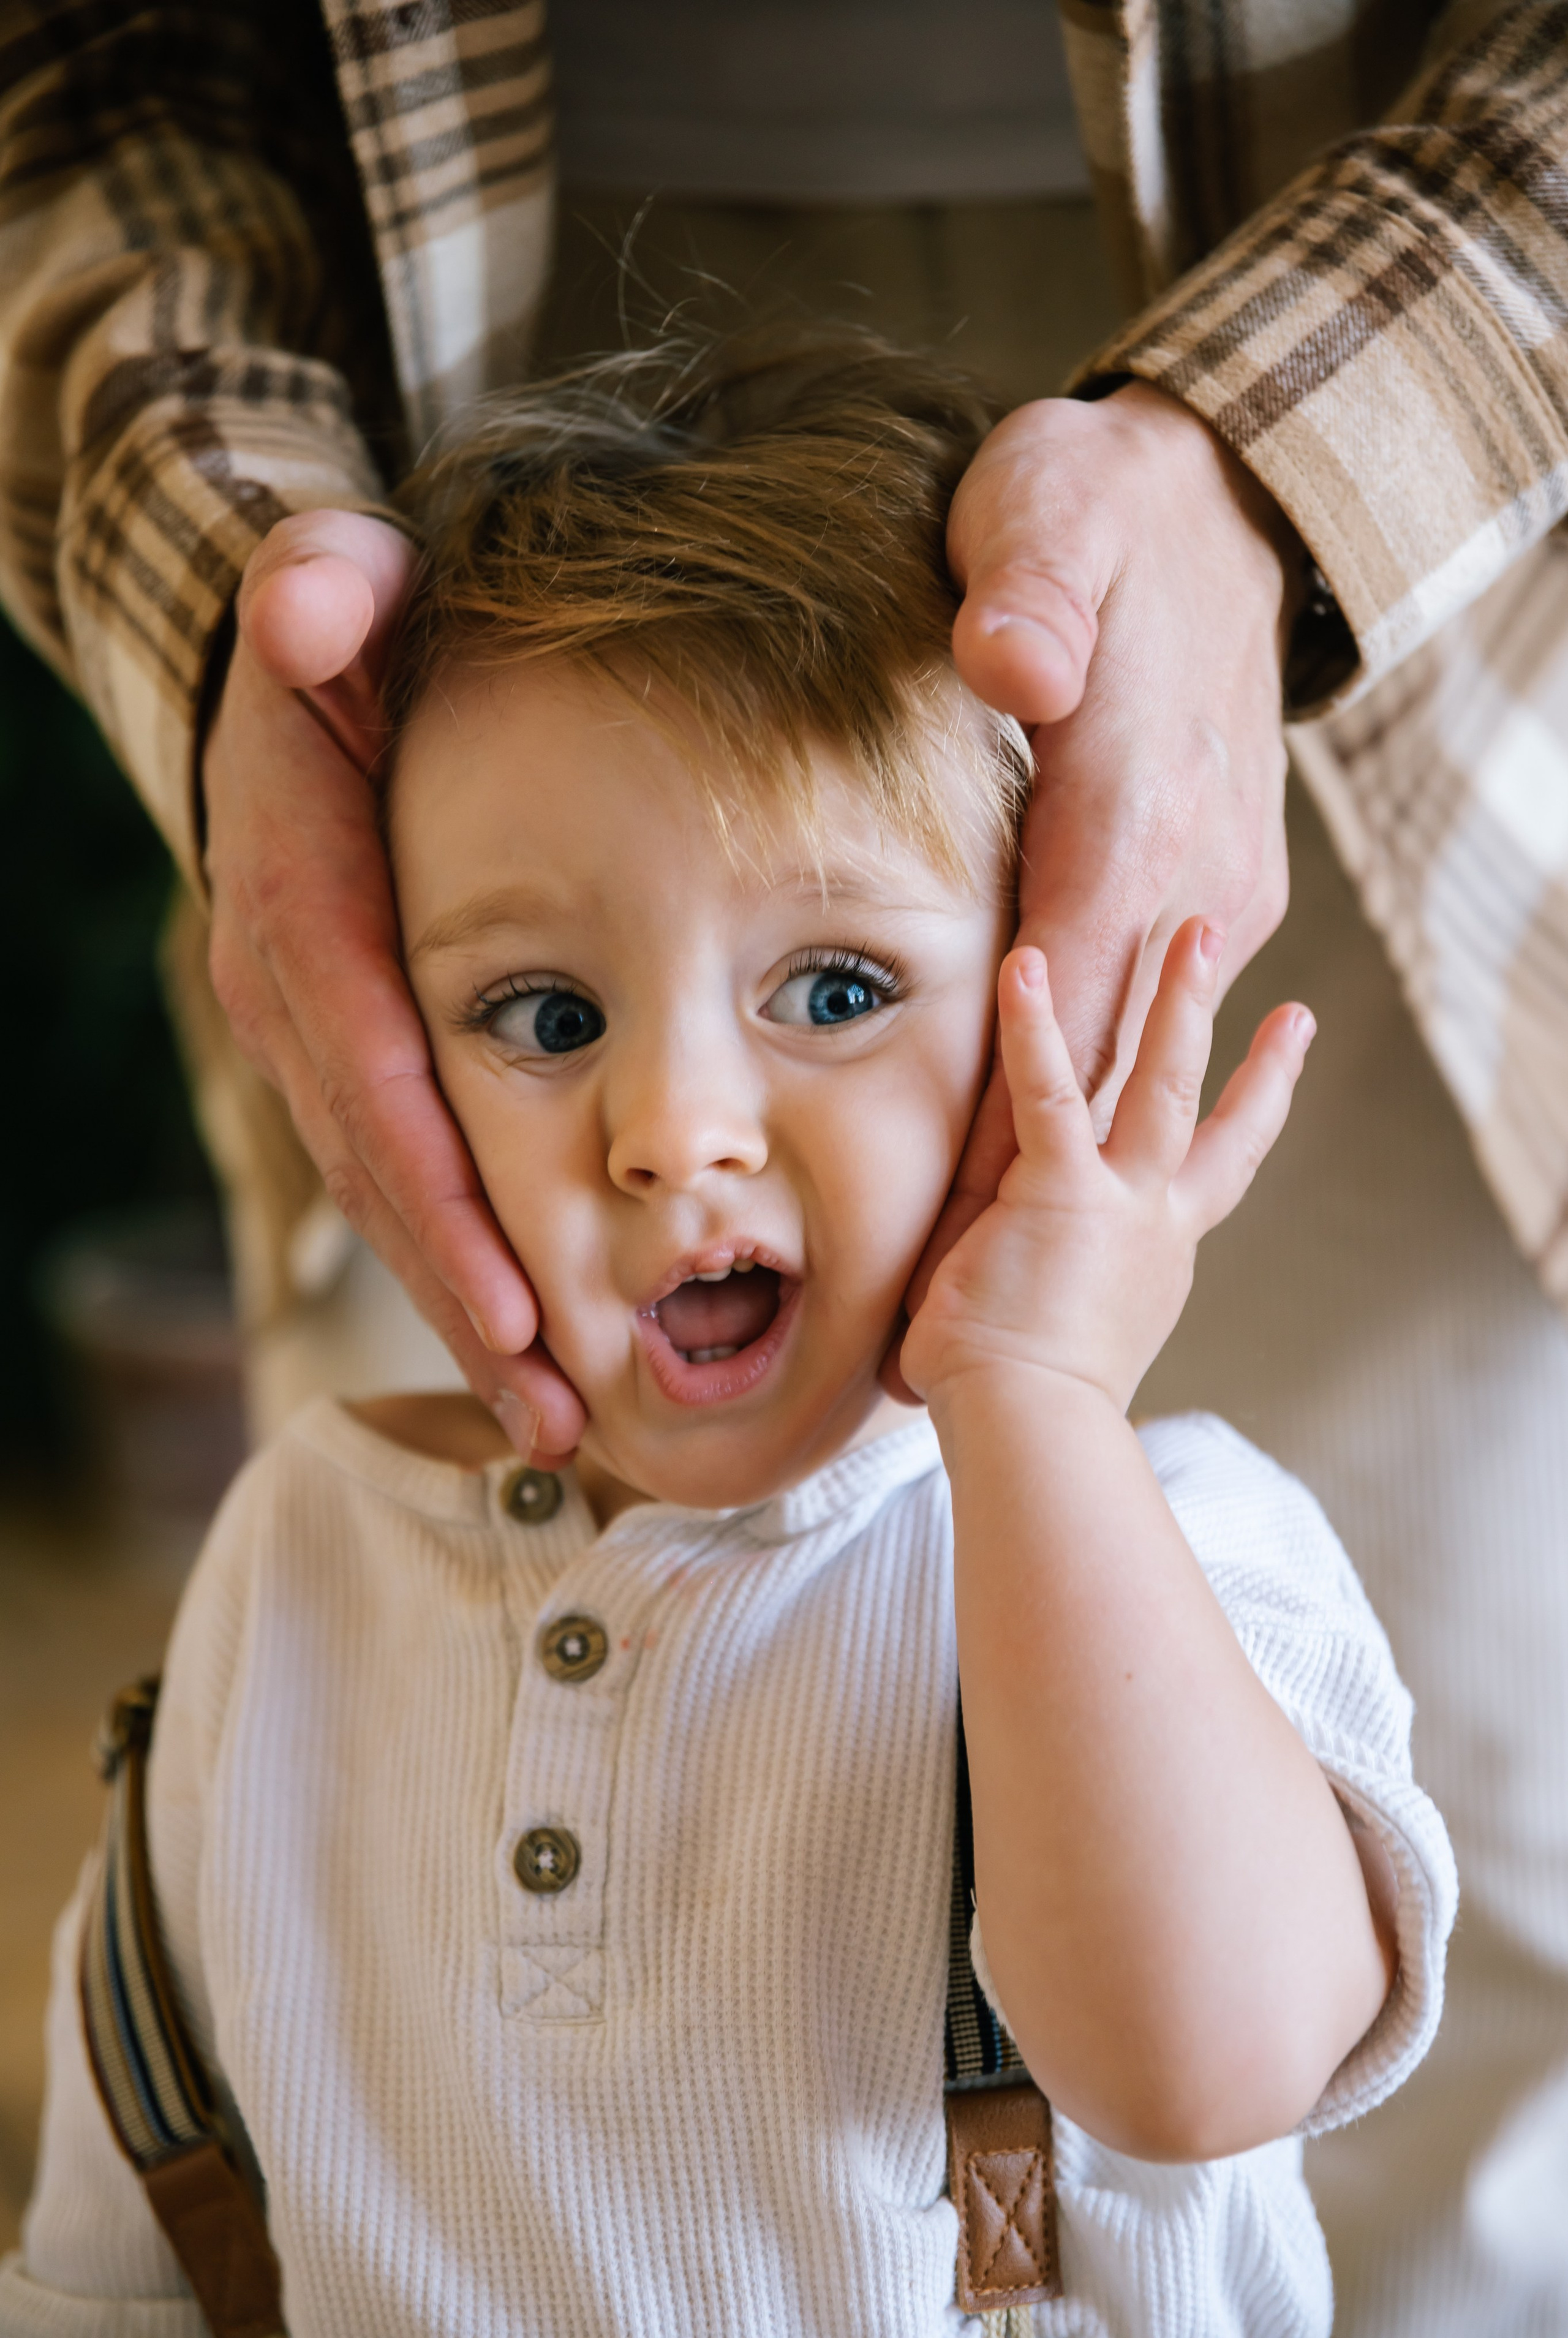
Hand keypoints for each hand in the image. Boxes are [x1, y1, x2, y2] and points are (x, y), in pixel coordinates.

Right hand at [203, 509, 585, 1460]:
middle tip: (556, 1416)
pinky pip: (400, 1178)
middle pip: (377, 1172)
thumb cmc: (359, 631)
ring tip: (555, 1420)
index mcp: (303, 899)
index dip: (434, 1192)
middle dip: (460, 1298)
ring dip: (462, 1311)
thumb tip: (312, 603)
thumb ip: (328, 579)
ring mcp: (314, 1035)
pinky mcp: (347, 1057)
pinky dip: (455, 1262)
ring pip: (385, 1200)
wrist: (301, 664)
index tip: (510, 1302)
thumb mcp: (344, 578)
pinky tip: (522, 1342)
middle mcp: (292, 990)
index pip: (368, 1069)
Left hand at [883, 382, 1300, 1398]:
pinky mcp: (1210, 885)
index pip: (1062, 995)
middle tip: (935, 1321)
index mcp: (1132, 810)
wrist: (1221, 506)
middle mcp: (1187, 873)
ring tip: (969, 1288)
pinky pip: (1142, 1012)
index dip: (1005, 1122)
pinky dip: (1084, 1095)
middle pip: (1095, 1063)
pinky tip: (1030, 1170)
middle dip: (1017, 1196)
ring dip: (1052, 1168)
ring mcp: (1210, 889)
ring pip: (1125, 1057)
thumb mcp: (1052, 513)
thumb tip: (1007, 661)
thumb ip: (1033, 600)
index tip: (951, 1239)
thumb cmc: (1103, 508)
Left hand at [900, 918, 1312, 1417]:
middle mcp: (1156, 1220)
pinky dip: (1035, 1025)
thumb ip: (1049, 1298)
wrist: (1031, 1429)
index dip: (1256, 1105)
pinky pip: (1049, 1090)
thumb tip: (996, 1324)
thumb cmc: (1021, 1407)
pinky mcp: (1059, 1191)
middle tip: (1284, 989)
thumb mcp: (1062, 1335)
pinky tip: (1025, 963)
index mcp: (1161, 1252)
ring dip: (1181, 1001)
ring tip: (1197, 930)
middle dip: (1248, 1043)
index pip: (1220, 1165)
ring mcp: (1118, 1202)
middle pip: (1213, 1113)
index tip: (1284, 1055)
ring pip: (1163, 1081)